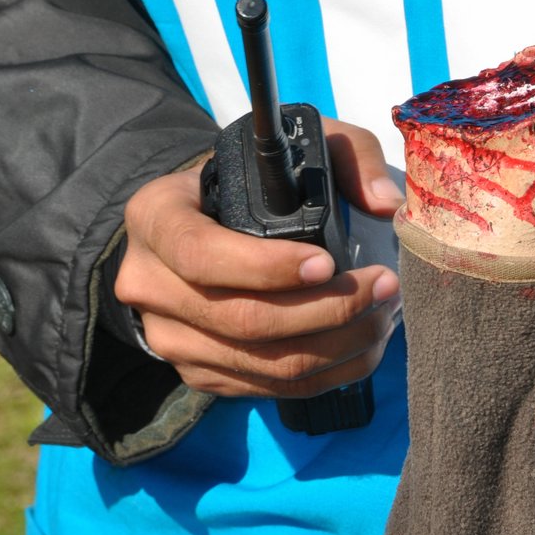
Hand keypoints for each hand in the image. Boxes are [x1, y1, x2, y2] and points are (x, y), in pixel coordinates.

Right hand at [114, 118, 405, 397]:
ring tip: (384, 315)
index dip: (266, 267)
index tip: (327, 263)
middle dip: (327, 310)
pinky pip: (269, 388)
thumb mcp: (294, 146)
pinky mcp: (199, 373)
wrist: (203, 224)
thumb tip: (385, 204)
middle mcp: (149, 283)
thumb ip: (348, 157)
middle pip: (242, 319)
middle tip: (383, 288)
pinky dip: (327, 373)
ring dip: (338, 346)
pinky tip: (363, 346)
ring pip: (263, 363)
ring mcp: (170, 337)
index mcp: (156, 217)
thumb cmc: (251, 181)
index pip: (201, 254)